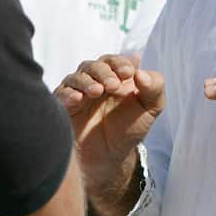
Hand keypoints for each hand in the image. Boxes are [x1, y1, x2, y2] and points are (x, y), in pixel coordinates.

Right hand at [55, 55, 164, 191]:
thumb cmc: (130, 127)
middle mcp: (95, 80)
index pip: (114, 60)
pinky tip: (77, 98)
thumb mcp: (151, 107)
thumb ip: (154, 87)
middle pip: (94, 66)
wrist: (112, 155)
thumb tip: (142, 73)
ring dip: (86, 81)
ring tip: (97, 91)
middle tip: (113, 86)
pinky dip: (68, 93)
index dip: (120, 63)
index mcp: (115, 75)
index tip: (128, 74)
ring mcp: (78, 92)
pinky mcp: (65, 107)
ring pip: (76, 77)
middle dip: (104, 72)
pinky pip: (61, 94)